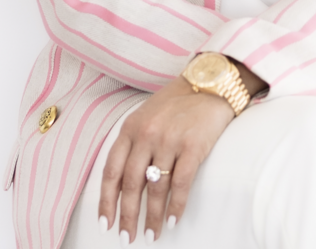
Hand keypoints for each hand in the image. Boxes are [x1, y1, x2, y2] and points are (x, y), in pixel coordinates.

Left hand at [98, 75, 234, 243]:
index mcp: (130, 128)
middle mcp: (146, 134)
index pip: (111, 171)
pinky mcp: (193, 146)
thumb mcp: (146, 116)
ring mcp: (169, 140)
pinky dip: (176, 206)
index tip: (106, 223)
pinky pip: (181, 184)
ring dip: (152, 216)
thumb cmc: (177, 102)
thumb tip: (124, 184)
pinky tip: (173, 220)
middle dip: (127, 216)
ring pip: (155, 188)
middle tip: (128, 238)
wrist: (210, 82)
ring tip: (152, 235)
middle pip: (131, 184)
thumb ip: (133, 143)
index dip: (106, 201)